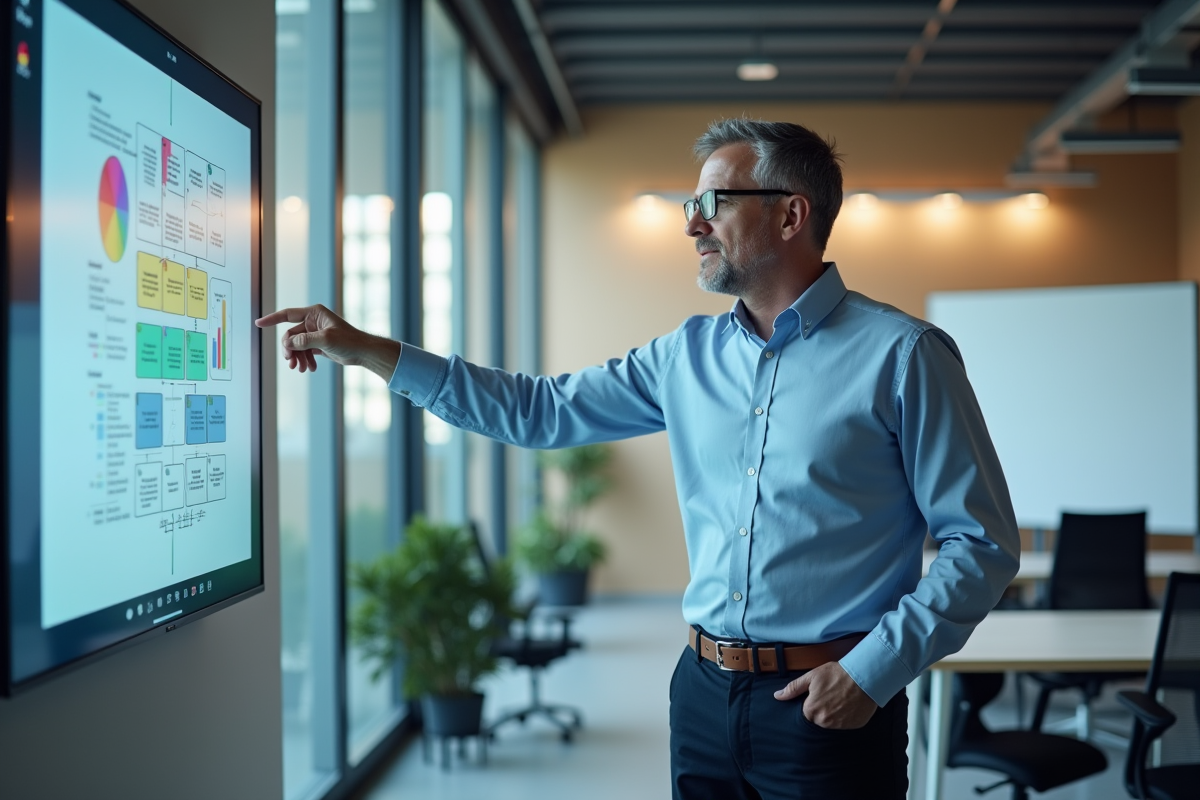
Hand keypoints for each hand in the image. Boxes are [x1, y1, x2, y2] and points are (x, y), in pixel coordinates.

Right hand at [254, 304, 400, 380]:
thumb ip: (305, 340)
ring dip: (297, 358)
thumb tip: (288, 344)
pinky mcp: (317, 344)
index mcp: (314, 313)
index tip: (258, 323)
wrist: (362, 352)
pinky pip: (303, 352)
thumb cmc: (349, 340)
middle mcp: (312, 321)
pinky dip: (304, 361)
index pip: (287, 315)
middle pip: (290, 336)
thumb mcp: (326, 339)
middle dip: (290, 350)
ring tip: (301, 369)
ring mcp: (314, 333)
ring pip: (296, 346)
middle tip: (292, 362)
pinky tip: (310, 369)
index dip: (272, 319)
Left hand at [774, 661, 877, 729]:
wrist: (863, 676)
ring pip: (833, 722)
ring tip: (842, 698)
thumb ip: (793, 688)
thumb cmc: (837, 674)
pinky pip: (847, 724)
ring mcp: (840, 726)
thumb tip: (778, 696)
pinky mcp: (854, 726)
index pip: (807, 712)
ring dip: (835, 713)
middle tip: (832, 694)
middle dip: (823, 708)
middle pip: (819, 718)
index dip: (813, 701)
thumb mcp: (812, 677)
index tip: (820, 693)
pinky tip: (850, 704)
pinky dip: (848, 716)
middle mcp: (825, 722)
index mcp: (812, 710)